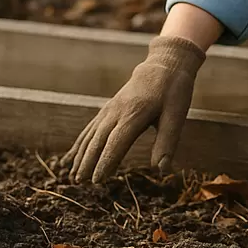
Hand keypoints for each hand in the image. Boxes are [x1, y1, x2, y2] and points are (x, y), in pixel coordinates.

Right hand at [60, 35, 205, 182]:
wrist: (165, 64)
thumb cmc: (174, 92)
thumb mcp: (177, 115)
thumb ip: (167, 143)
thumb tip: (162, 170)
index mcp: (135, 113)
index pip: (116, 141)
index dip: (105, 161)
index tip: (97, 181)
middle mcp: (117, 110)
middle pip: (98, 139)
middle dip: (87, 162)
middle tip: (79, 183)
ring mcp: (110, 108)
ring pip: (91, 134)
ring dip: (80, 155)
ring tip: (72, 175)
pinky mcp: (109, 108)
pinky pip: (91, 128)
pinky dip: (80, 143)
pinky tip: (71, 157)